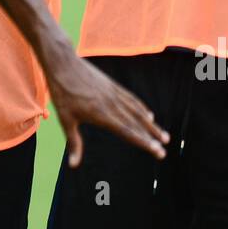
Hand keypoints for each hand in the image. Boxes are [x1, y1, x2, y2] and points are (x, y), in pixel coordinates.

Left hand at [44, 48, 168, 166]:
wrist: (64, 63)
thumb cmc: (62, 93)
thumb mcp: (66, 119)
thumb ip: (74, 143)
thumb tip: (73, 165)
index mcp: (102, 115)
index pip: (128, 132)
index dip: (144, 143)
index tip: (157, 151)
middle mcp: (112, 104)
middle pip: (136, 124)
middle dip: (152, 138)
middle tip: (164, 150)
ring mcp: (114, 94)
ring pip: (137, 111)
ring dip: (151, 125)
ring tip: (164, 136)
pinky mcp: (113, 86)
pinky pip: (132, 99)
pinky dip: (142, 108)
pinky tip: (149, 116)